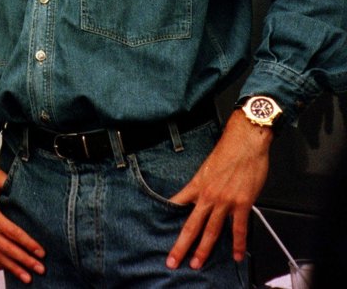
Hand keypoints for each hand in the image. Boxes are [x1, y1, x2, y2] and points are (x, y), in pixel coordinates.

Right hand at [0, 167, 45, 282]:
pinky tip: (3, 266)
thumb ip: (11, 184)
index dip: (26, 243)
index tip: (38, 251)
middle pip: (4, 247)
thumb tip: (27, 191)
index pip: (10, 231)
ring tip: (25, 274)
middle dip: (23, 259)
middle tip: (37, 267)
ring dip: (11, 267)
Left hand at [166, 109, 272, 269]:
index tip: (161, 230)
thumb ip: (200, 185)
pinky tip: (236, 255)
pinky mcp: (242, 203)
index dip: (168, 219)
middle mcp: (208, 196)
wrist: (244, 142)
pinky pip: (239, 228)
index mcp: (197, 186)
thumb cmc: (227, 152)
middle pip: (191, 225)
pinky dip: (238, 243)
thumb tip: (195, 197)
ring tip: (197, 263)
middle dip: (181, 245)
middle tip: (173, 261)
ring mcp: (224, 201)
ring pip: (212, 230)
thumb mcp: (206, 168)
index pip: (178, 206)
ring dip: (204, 249)